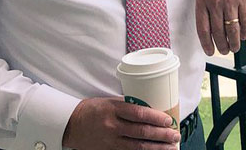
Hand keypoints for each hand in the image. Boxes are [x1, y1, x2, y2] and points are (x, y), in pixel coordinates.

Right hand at [62, 97, 179, 149]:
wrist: (70, 124)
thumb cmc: (92, 109)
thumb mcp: (110, 102)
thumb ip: (128, 105)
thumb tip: (150, 108)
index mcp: (113, 110)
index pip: (139, 114)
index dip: (156, 118)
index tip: (168, 120)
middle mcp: (112, 126)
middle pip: (141, 132)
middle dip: (161, 135)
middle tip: (175, 135)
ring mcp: (110, 141)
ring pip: (137, 147)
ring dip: (156, 148)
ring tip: (170, 148)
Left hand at [195, 0, 245, 54]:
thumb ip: (204, 5)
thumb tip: (208, 27)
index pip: (203, 29)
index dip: (207, 44)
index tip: (210, 52)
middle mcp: (215, 1)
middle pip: (218, 32)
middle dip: (222, 46)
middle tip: (225, 51)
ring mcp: (231, 0)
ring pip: (232, 29)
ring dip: (234, 42)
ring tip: (234, 47)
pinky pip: (245, 20)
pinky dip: (245, 31)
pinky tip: (244, 35)